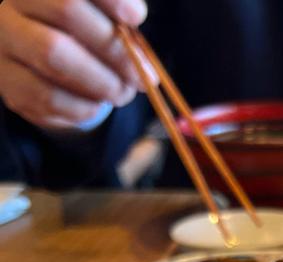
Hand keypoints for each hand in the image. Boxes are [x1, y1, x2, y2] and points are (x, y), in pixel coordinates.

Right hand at [0, 0, 147, 128]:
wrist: (38, 72)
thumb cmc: (78, 38)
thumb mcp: (96, 21)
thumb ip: (114, 20)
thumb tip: (136, 34)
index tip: (136, 17)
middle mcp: (10, 6)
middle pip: (66, 11)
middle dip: (114, 47)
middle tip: (144, 75)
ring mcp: (4, 43)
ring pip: (55, 55)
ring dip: (102, 81)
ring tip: (124, 93)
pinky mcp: (8, 83)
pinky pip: (49, 96)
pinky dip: (84, 106)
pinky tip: (98, 106)